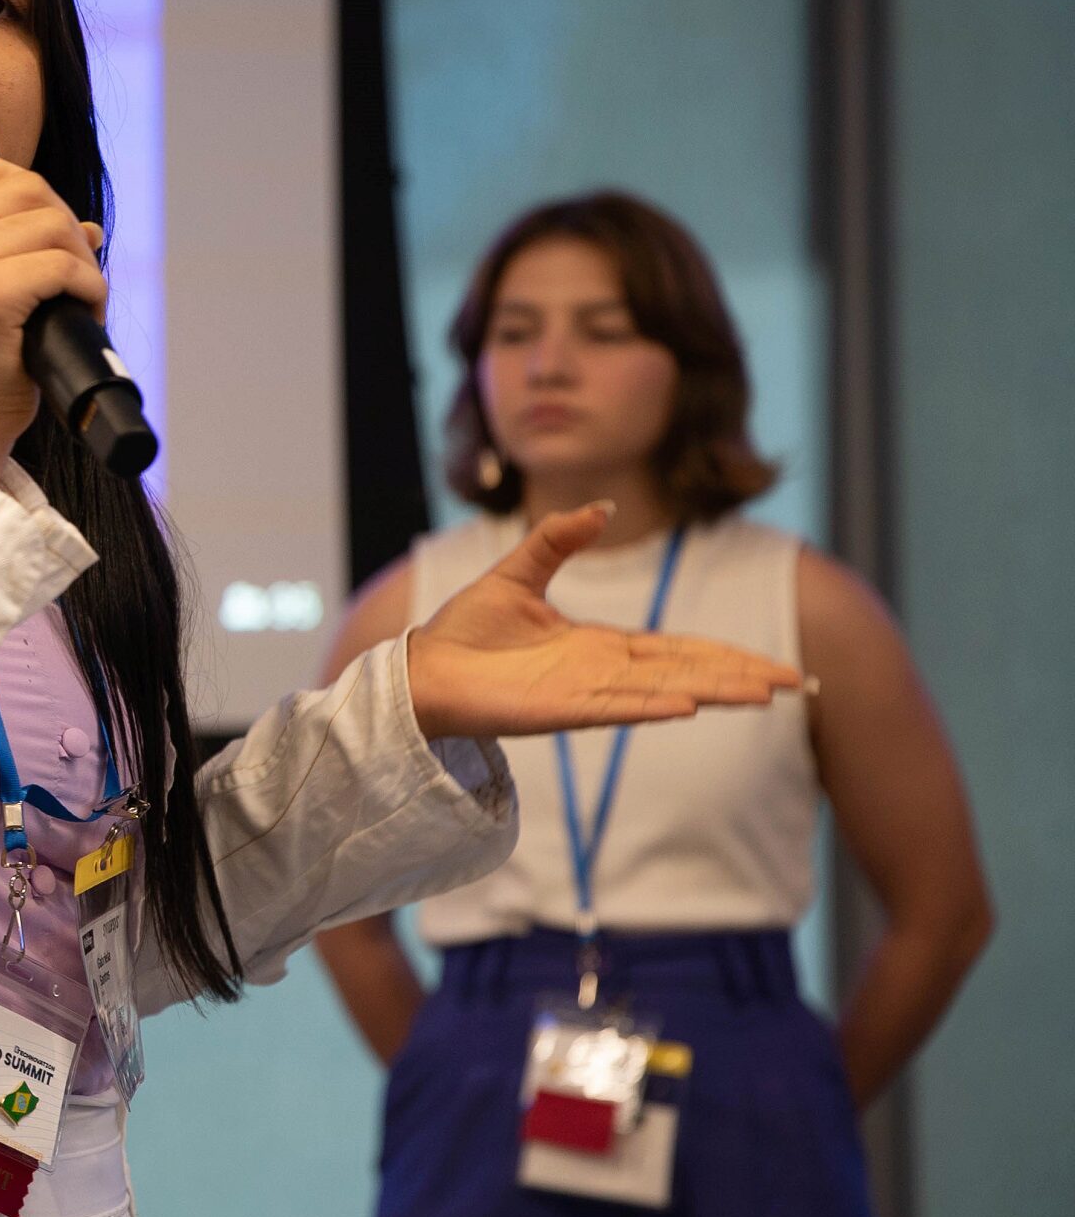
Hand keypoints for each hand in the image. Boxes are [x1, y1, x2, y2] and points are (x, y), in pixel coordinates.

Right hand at [0, 151, 105, 480]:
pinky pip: (62, 265)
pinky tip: (85, 312)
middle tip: (74, 274)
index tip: (45, 238)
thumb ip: (13, 246)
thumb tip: (87, 228)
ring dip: (82, 261)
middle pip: (26, 187)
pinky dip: (89, 288)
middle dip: (65, 226)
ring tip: (80, 299)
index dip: (30, 193)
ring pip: (52, 223)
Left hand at [406, 503, 804, 740]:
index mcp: (601, 645)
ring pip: (663, 692)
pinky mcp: (556, 711)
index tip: (771, 665)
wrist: (422, 666)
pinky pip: (613, 707)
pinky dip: (650, 705)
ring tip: (762, 694)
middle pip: (686, 673)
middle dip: (738, 677)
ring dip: (712, 691)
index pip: (678, 651)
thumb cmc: (466, 629)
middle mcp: (602, 673)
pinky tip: (687, 706)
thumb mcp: (519, 569)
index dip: (724, 655)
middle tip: (795, 684)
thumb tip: (602, 505)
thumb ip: (560, 538)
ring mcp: (583, 694)